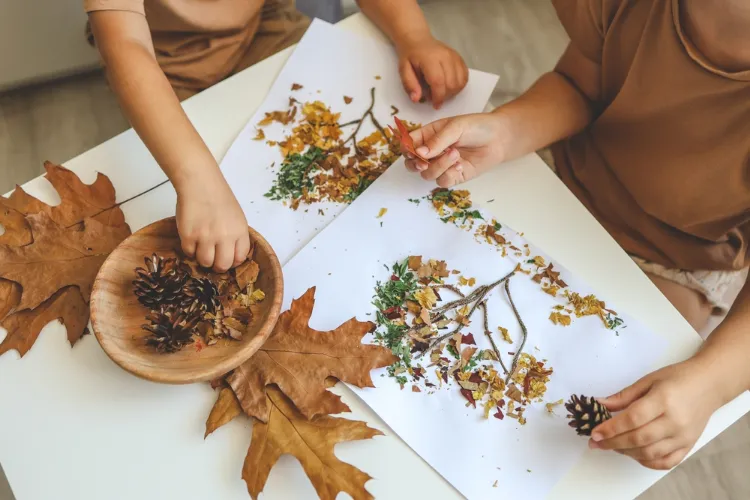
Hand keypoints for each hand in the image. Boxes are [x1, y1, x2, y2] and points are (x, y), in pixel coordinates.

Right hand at [175, 173, 249, 272]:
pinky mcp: (188, 236)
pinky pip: (189, 253)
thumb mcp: (237, 216)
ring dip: (203, 258)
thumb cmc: (219, 197)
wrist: (199, 183)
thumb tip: (232, 255)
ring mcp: (205, 237)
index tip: (227, 258)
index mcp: (239, 231)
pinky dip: (190, 249)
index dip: (233, 261)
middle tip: (213, 259)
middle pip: (223, 265)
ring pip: (205, 262)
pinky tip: (192, 238)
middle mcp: (224, 236)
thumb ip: (236, 235)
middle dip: (218, 265)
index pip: (240, 258)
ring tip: (201, 247)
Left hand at [397, 35, 467, 108]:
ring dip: (452, 92)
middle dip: (445, 96)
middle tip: (435, 96)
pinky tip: (449, 86)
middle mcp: (445, 56)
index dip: (438, 97)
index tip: (435, 105)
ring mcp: (454, 56)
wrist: (418, 41)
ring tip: (441, 91)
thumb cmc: (410, 56)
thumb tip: (416, 99)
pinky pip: (465, 76)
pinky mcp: (460, 58)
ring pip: (460, 82)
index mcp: (430, 59)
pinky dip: (459, 85)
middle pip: (451, 84)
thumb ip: (409, 85)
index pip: (438, 82)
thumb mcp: (403, 70)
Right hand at [404, 113, 507, 186]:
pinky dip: (449, 174)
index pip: (409, 144)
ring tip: (455, 154)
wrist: (499, 138)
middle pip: (412, 164)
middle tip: (424, 162)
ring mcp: (442, 165)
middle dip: (416, 165)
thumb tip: (420, 153)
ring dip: (439, 166)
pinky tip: (460, 165)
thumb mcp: (456, 127)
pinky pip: (442, 181)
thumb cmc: (477, 127)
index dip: (407, 150)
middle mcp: (432, 152)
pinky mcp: (453, 176)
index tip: (413, 152)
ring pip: (427, 174)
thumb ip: (437, 141)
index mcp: (428, 135)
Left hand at [589, 359, 723, 469]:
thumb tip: (600, 404)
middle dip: (612, 443)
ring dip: (626, 452)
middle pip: (638, 439)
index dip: (611, 428)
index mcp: (663, 400)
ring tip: (611, 446)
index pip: (632, 419)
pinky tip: (633, 454)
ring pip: (649, 453)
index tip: (594, 433)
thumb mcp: (648, 380)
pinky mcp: (689, 446)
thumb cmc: (678, 378)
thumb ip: (624, 396)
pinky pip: (665, 462)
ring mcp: (683, 437)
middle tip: (595, 443)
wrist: (709, 384)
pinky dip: (647, 462)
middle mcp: (675, 422)